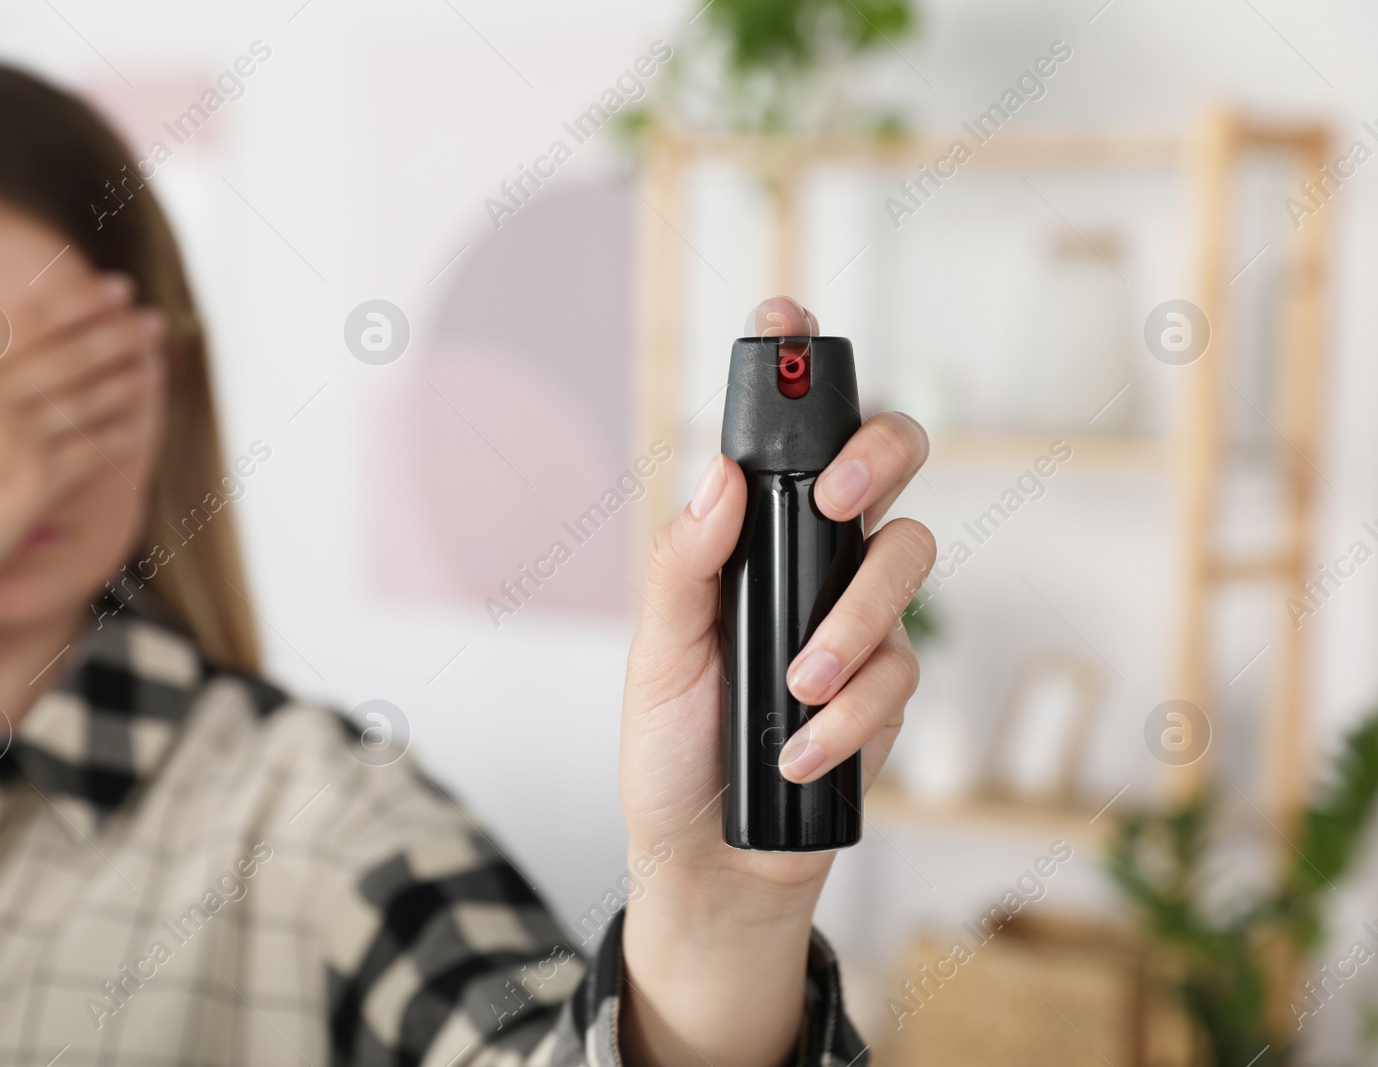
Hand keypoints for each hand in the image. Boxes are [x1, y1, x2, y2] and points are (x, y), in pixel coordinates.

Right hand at [0, 268, 165, 702]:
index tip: (110, 290)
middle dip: (117, 331)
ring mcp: (9, 441)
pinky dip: (118, 433)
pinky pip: (91, 448)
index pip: (21, 320)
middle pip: (66, 352)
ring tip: (155, 357)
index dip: (76, 300)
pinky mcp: (36, 484)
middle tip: (152, 319)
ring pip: (86, 397)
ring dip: (128, 375)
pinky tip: (139, 422)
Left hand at [617, 297, 934, 1066]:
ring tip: (798, 686)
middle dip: (878, 456)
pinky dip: (849, 716)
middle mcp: (812, 563)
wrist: (709, 859)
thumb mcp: (658, 656)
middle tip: (840, 496)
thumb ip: (686, 566)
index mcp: (750, 541)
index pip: (785, 440)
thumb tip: (720, 476)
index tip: (785, 308)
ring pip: (908, 563)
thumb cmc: (672, 748)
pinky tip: (800, 752)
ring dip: (854, 622)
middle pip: (888, 463)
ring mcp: (858, 621)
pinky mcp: (887, 688)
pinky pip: (898, 673)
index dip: (797, 368)